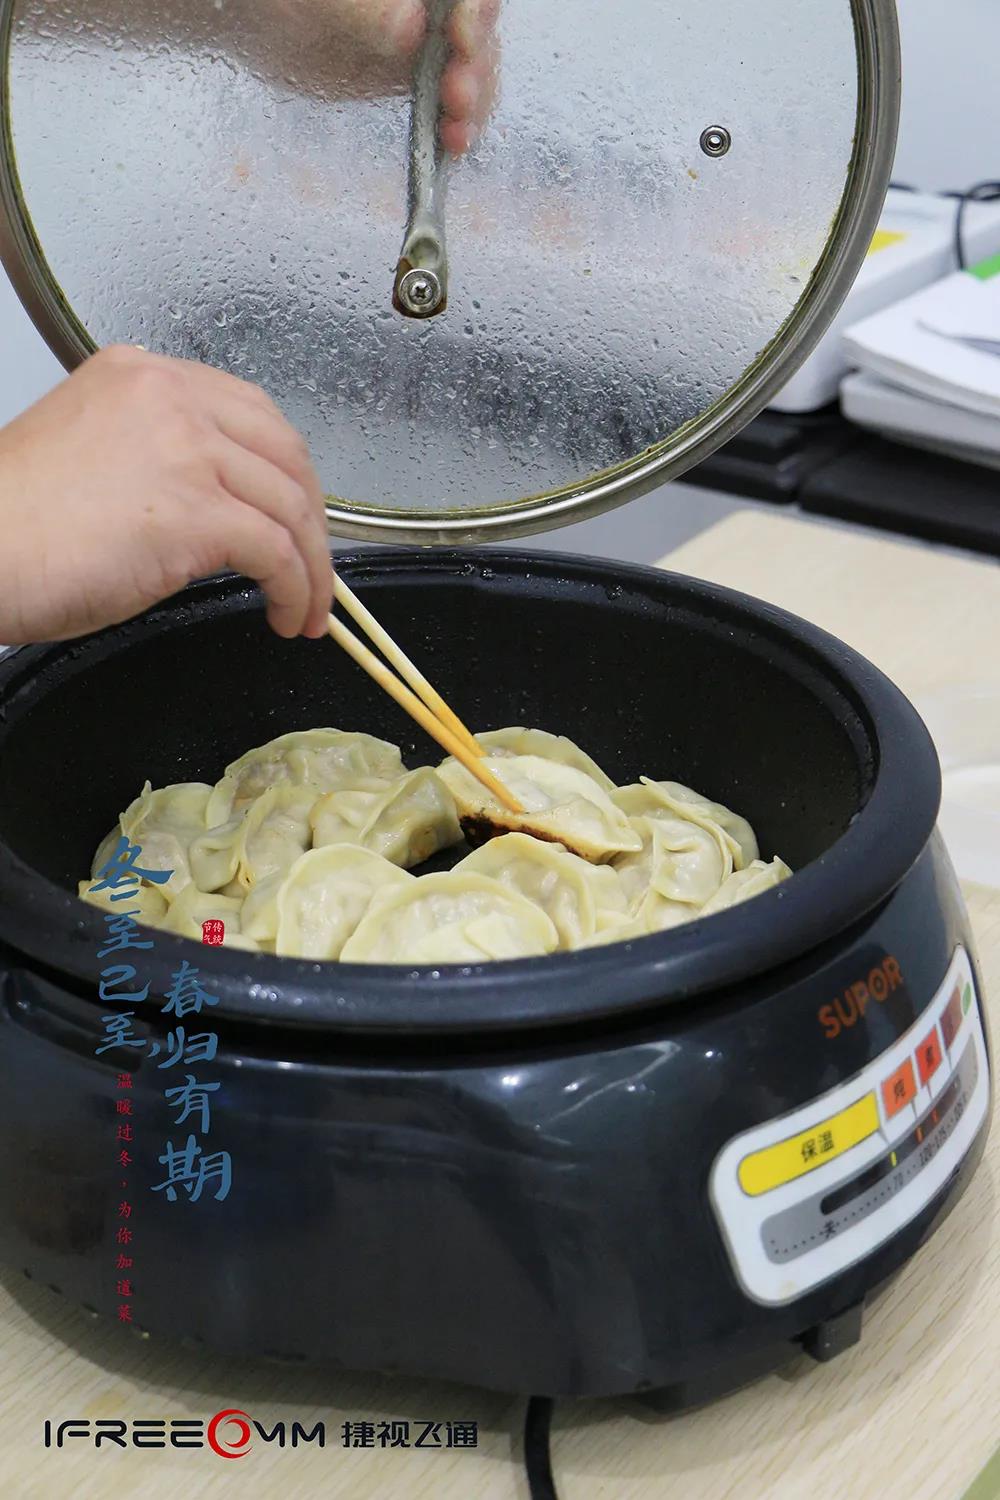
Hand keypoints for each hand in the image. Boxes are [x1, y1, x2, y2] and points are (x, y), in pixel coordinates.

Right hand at [0, 347, 334, 644]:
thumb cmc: (15, 522)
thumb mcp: (91, 455)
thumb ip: (155, 457)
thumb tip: (213, 507)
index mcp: (142, 376)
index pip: (249, 412)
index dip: (285, 471)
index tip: (295, 514)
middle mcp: (170, 398)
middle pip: (285, 453)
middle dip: (312, 519)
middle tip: (315, 567)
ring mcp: (187, 450)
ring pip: (292, 505)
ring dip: (313, 566)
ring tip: (308, 608)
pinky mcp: (195, 510)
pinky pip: (278, 552)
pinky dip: (296, 589)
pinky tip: (287, 616)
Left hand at [267, 0, 499, 152]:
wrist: (250, 17)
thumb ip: (366, 12)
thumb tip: (409, 29)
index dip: (477, 14)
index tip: (462, 40)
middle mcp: (430, 7)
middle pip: (479, 33)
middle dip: (476, 67)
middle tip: (456, 97)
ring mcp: (425, 41)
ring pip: (471, 70)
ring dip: (472, 105)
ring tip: (457, 133)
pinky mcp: (411, 77)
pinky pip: (446, 100)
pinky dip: (454, 125)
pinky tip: (452, 144)